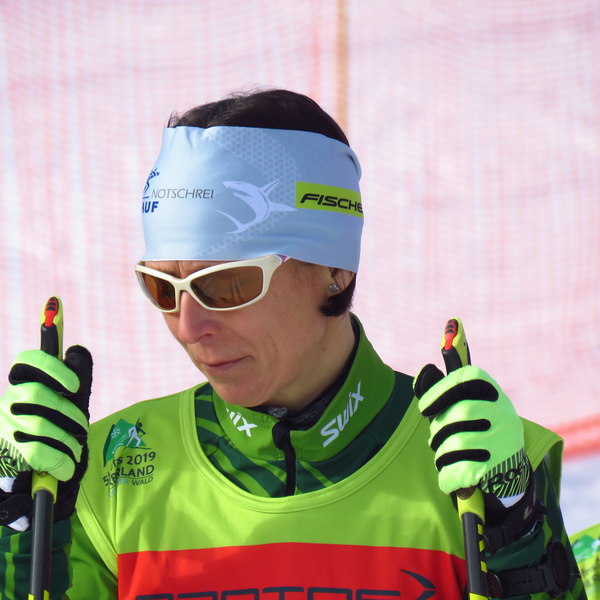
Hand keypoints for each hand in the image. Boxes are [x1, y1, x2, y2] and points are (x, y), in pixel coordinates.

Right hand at [0, 345, 92, 529]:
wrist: (35, 471)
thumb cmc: (57, 427)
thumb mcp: (70, 402)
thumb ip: (76, 379)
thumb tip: (77, 353)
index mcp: (23, 383)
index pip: (27, 361)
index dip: (51, 367)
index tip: (74, 385)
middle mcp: (8, 401)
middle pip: (37, 394)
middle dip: (68, 411)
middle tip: (83, 427)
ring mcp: (5, 425)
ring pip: (39, 425)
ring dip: (67, 440)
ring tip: (77, 449)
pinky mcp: (8, 450)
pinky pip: (38, 452)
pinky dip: (60, 461)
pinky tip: (68, 466)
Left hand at [413, 363, 529, 503]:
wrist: (507, 465)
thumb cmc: (472, 427)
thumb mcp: (461, 404)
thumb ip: (440, 389)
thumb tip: (426, 370)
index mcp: (491, 390)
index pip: (464, 381)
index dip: (438, 393)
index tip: (423, 409)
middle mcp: (503, 410)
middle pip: (460, 414)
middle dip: (439, 430)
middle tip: (434, 440)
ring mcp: (505, 438)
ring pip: (459, 443)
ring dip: (442, 455)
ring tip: (443, 457)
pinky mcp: (501, 465)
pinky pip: (463, 469)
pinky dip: (448, 476)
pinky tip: (447, 479)